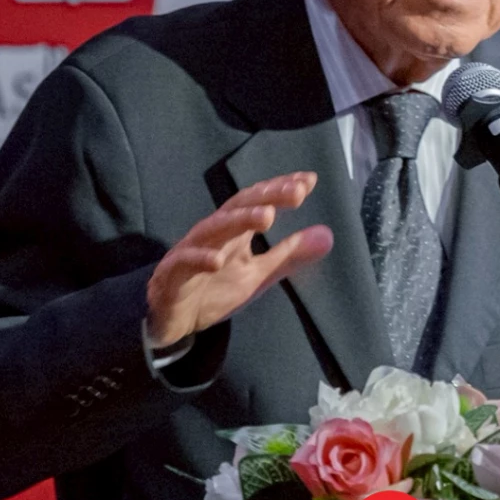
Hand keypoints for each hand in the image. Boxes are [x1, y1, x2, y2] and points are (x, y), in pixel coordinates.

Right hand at [145, 172, 333, 346]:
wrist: (172, 319)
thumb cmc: (213, 289)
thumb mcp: (257, 275)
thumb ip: (288, 255)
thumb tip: (328, 235)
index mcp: (233, 231)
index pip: (257, 201)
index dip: (280, 189)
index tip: (309, 180)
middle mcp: (212, 234)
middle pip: (238, 207)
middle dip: (267, 197)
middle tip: (297, 192)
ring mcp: (190, 251)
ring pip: (213, 228)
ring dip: (239, 220)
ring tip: (267, 216)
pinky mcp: (172, 275)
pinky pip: (184, 263)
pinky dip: (199, 258)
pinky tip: (217, 260)